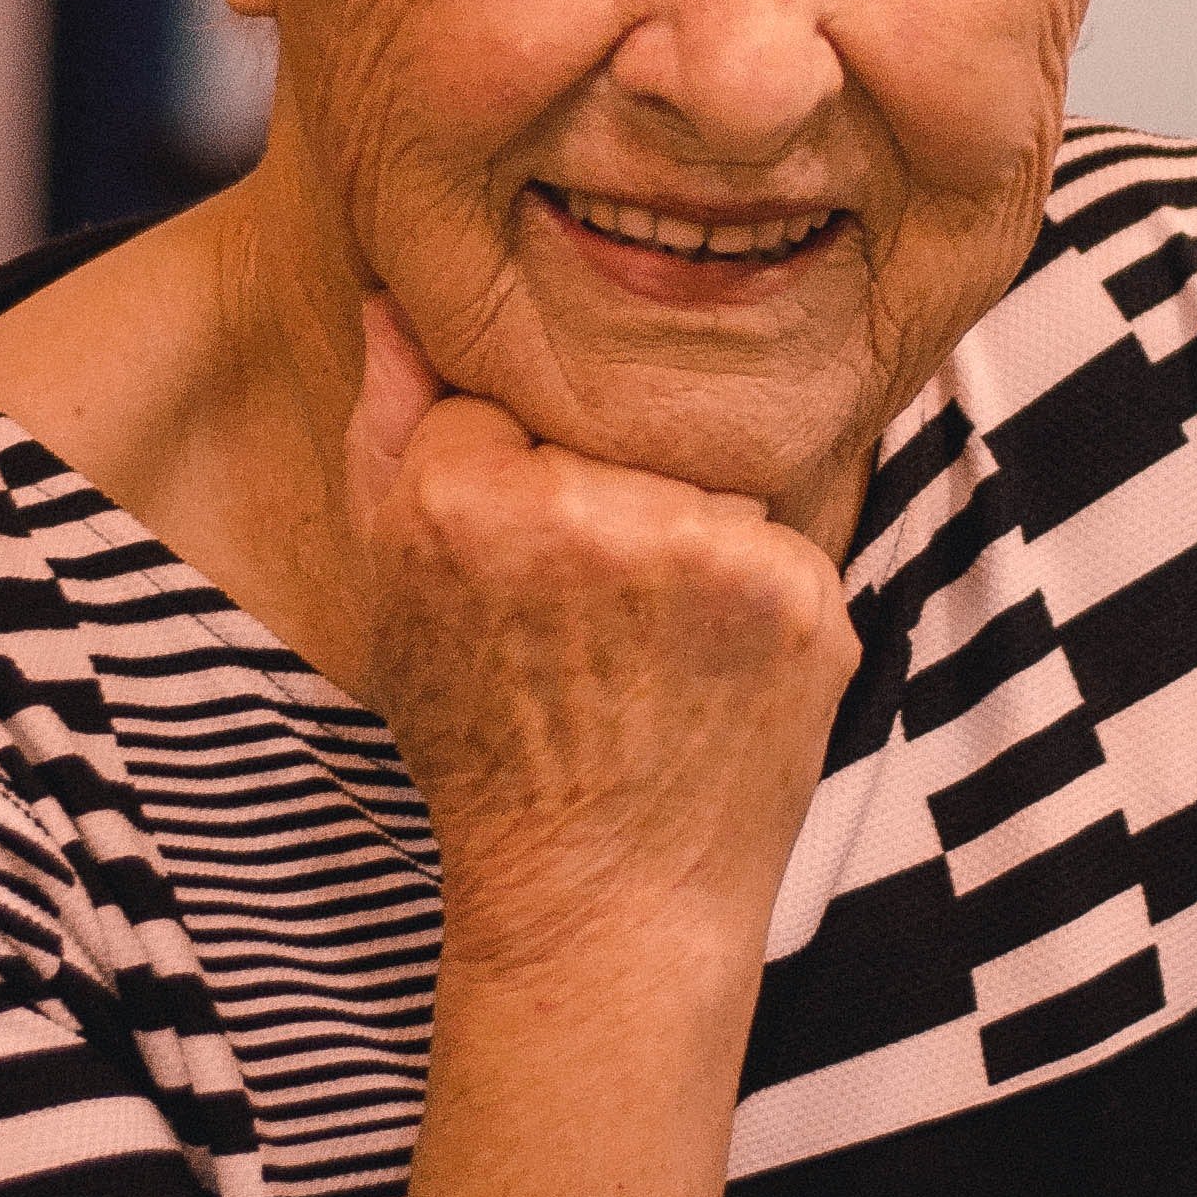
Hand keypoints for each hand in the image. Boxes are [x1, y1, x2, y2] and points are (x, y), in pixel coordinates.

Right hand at [343, 294, 857, 1003]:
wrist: (606, 904)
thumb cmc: (488, 753)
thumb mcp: (395, 594)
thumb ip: (389, 429)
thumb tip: (398, 292)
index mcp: (460, 498)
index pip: (498, 402)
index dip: (504, 485)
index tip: (507, 580)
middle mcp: (587, 511)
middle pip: (604, 433)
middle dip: (601, 503)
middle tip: (583, 627)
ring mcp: (709, 552)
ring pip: (698, 479)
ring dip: (683, 542)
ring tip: (648, 653)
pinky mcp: (806, 595)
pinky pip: (776, 539)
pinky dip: (754, 594)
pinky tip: (710, 672)